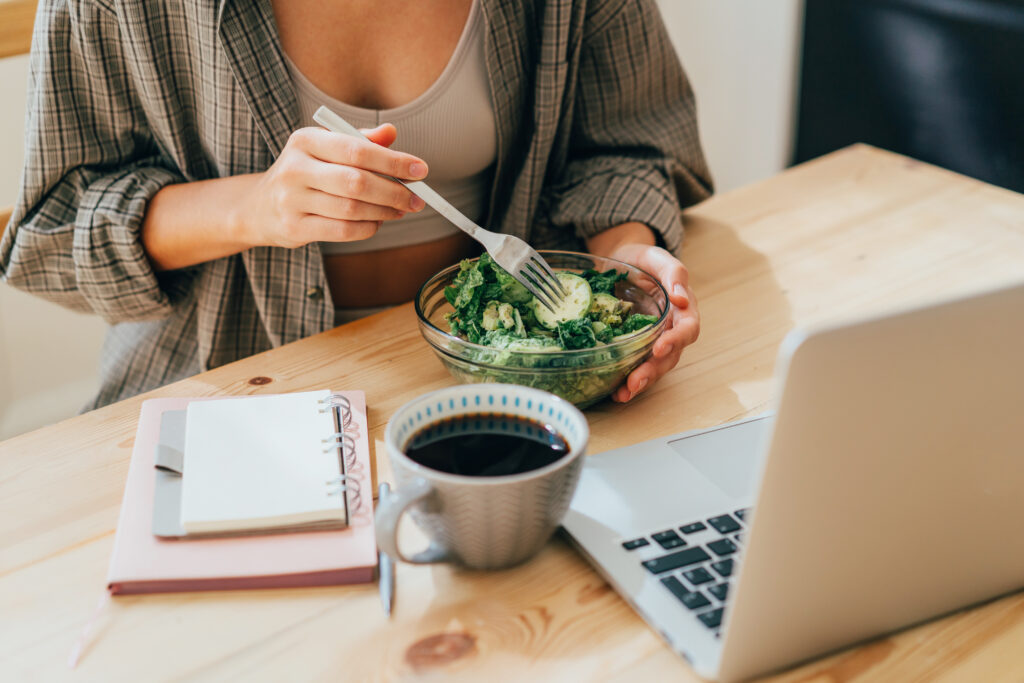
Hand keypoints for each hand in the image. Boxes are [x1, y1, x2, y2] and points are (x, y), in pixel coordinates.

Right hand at [235, 124, 427, 248]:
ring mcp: (292, 200)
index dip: (393, 161)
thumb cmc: (306, 173)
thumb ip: (360, 141)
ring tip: (400, 209)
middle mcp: (295, 168)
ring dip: (385, 211)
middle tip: (417, 199)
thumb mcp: (326, 149)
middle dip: (394, 191)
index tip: (421, 170)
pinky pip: (343, 231)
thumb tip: (391, 133)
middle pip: (357, 182)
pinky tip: (378, 221)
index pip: (357, 149)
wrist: (260, 206)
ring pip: (352, 209)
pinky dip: (368, 228)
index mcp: (305, 140)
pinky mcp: (294, 228)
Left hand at [606, 242, 699, 402]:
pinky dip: (626, 381)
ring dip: (640, 382)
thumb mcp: (657, 257)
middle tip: (635, 381)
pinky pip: (635, 366)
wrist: (620, 260)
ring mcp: (653, 340)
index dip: (676, 340)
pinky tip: (615, 392)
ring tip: (624, 393)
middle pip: (670, 355)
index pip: (687, 328)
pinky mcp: (635, 346)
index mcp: (683, 309)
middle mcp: (671, 328)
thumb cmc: (642, 259)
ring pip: (654, 367)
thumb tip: (681, 298)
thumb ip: (674, 273)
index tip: (659, 348)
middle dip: (653, 370)